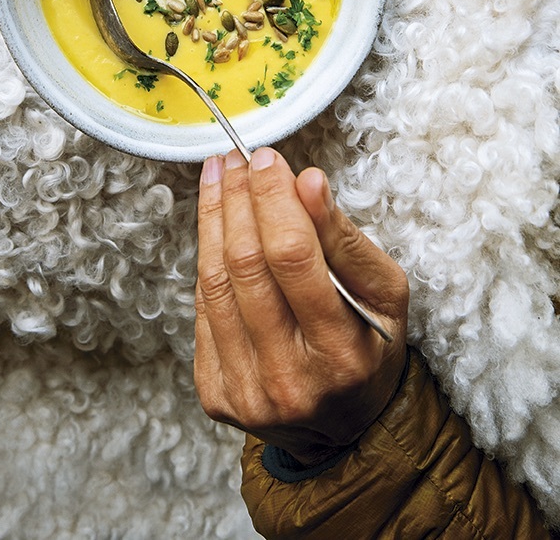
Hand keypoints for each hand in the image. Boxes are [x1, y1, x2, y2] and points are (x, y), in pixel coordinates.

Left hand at [194, 147, 408, 465]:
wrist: (344, 428)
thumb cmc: (370, 348)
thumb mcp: (383, 292)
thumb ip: (344, 237)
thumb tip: (308, 181)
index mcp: (341, 354)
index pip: (293, 258)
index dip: (273, 199)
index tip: (266, 159)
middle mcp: (289, 380)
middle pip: (246, 266)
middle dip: (238, 200)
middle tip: (238, 159)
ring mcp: (246, 392)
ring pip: (216, 282)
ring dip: (213, 218)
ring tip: (219, 176)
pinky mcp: (215, 393)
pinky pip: (204, 308)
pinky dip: (207, 256)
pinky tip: (215, 222)